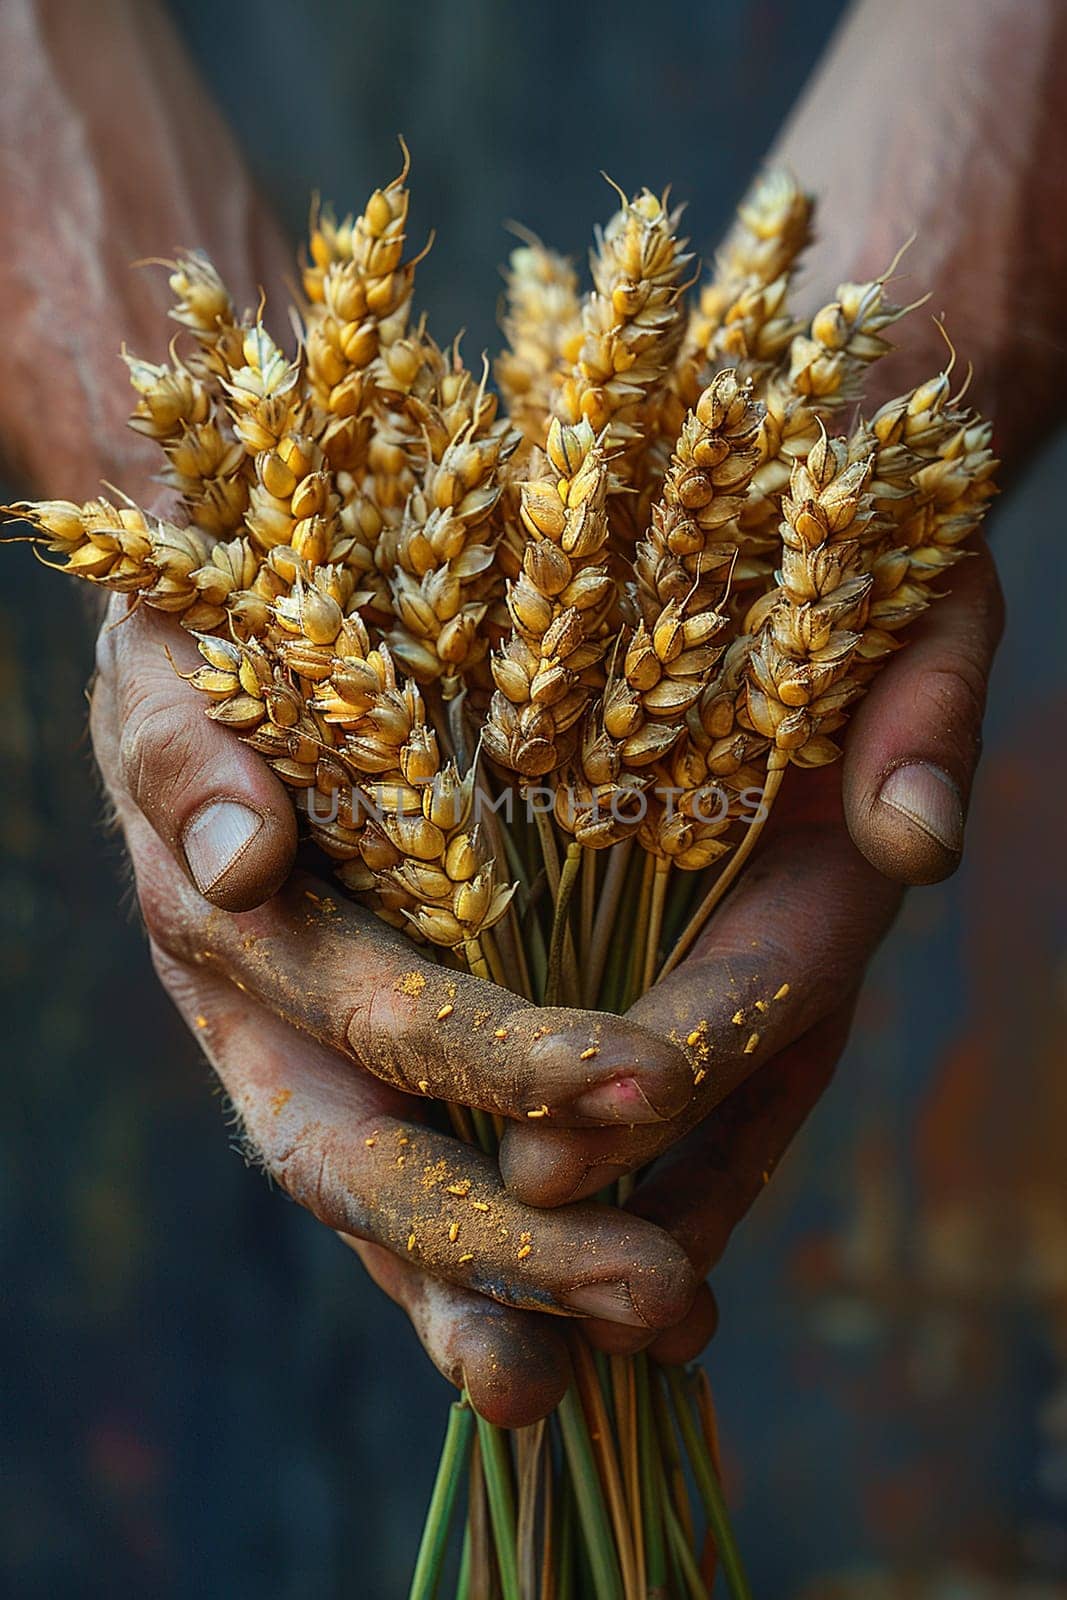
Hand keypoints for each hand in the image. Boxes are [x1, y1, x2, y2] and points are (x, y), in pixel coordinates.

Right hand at [92, 599, 713, 1425]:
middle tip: (659, 1300)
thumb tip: (240, 858)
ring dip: (529, 1287)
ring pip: (406, 1204)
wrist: (224, 642)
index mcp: (232, 931)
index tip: (634, 1082)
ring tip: (667, 1336)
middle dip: (514, 1243)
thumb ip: (193, 750)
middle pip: (377, 1163)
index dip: (489, 1059)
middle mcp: (270, 1027)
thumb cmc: (207, 635)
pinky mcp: (374, 1057)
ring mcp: (316, 1059)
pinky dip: (531, 1231)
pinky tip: (637, 1287)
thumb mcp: (183, 665)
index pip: (371, 1016)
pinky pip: (446, 1162)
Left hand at [495, 542, 1003, 1360]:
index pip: (757, 999)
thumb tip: (913, 842)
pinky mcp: (603, 871)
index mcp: (824, 860)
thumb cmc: (867, 512)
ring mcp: (683, 906)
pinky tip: (435, 1147)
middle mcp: (752, 911)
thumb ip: (923, 704)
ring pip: (625, 1070)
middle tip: (492, 1306)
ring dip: (560, 1182)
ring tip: (459, 1294)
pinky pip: (558, 995)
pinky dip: (515, 1081)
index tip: (553, 1159)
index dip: (668, 1081)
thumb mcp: (910, 585)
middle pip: (689, 1089)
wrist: (811, 451)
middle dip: (603, 1193)